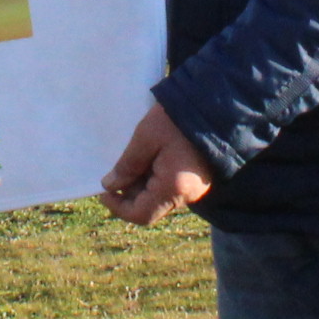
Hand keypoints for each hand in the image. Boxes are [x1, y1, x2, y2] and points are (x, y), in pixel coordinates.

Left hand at [98, 102, 215, 225]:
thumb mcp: (146, 137)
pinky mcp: (198, 178)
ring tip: (135, 157)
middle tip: (117, 168)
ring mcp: (195, 188)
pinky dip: (155, 176)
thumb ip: (127, 165)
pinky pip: (170, 186)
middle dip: (129, 192)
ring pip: (159, 196)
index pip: (141, 215)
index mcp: (173, 188)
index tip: (104, 190)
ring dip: (142, 183)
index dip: (118, 207)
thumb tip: (110, 185)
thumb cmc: (178, 118)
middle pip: (150, 206)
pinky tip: (150, 156)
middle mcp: (187, 195)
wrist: (215, 103)